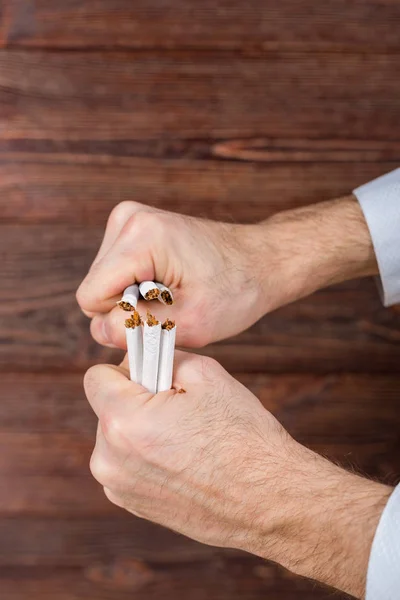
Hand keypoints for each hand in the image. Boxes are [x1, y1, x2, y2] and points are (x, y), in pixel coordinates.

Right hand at [76, 197, 377, 349]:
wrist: (260, 261)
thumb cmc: (236, 290)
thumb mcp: (189, 323)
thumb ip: (137, 330)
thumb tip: (98, 330)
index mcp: (141, 238)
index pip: (91, 298)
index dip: (122, 320)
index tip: (162, 317)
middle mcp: (128, 220)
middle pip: (96, 289)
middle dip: (129, 308)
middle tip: (173, 306)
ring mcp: (129, 219)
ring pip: (104, 283)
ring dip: (135, 299)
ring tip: (175, 294)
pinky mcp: (134, 228)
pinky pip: (115, 274)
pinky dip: (139, 287)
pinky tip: (169, 284)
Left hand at [84, 351, 390, 598]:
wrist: (270, 499)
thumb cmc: (242, 436)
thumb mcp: (206, 374)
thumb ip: (163, 357)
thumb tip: (144, 357)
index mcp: (123, 421)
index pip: (96, 377)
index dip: (127, 368)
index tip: (153, 373)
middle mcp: (110, 459)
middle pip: (106, 408)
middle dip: (135, 399)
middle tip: (178, 406)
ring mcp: (119, 487)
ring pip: (116, 437)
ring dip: (140, 428)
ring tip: (185, 436)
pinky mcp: (132, 505)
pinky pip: (126, 464)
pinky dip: (146, 455)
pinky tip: (183, 459)